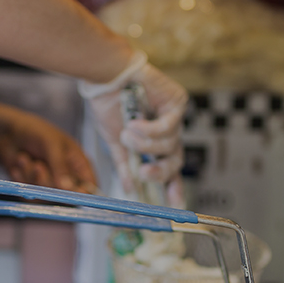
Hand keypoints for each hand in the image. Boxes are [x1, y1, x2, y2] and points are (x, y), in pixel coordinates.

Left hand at [0, 102, 96, 192]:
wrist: (6, 132)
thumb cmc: (34, 131)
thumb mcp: (51, 144)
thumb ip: (61, 166)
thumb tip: (67, 187)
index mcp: (78, 163)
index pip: (90, 186)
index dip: (83, 193)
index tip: (70, 193)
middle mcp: (66, 176)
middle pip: (65, 194)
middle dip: (47, 180)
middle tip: (38, 165)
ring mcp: (50, 183)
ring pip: (46, 195)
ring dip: (32, 176)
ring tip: (26, 159)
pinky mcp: (35, 188)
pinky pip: (31, 195)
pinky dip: (22, 179)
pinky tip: (20, 163)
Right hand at [86, 63, 187, 204]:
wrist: (106, 77)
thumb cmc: (109, 105)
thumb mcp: (115, 142)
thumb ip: (125, 165)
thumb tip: (130, 189)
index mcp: (155, 143)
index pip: (170, 169)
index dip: (174, 187)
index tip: (175, 205)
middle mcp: (168, 132)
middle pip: (175, 161)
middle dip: (160, 171)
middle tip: (144, 173)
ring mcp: (175, 117)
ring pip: (170, 145)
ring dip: (146, 144)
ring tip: (127, 132)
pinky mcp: (177, 102)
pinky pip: (168, 126)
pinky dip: (150, 129)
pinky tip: (135, 123)